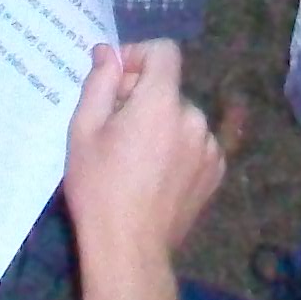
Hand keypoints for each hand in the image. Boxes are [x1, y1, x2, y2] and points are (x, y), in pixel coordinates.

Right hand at [61, 41, 221, 280]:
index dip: (138, 56)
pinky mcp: (216, 172)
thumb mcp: (83, 131)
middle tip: (113, 131)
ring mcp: (211, 147)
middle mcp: (195, 118)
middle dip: (141, 99)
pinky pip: (196, 144)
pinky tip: (155, 175)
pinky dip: (177, 148)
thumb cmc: (99, 188)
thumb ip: (99, 84)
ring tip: (134, 159)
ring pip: (181, 118)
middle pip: (168, 89)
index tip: (116, 79)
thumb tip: (107, 53)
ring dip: (160, 125)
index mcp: (162, 102)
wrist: (130, 248)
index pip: (164, 51)